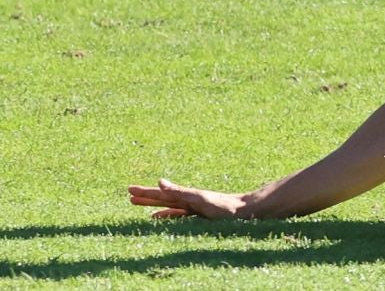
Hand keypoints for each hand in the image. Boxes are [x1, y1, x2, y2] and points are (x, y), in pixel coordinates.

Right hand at [127, 179, 250, 220]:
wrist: (242, 211)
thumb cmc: (222, 206)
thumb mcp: (198, 198)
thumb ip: (179, 191)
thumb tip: (159, 181)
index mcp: (185, 195)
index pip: (160, 193)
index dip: (144, 192)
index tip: (129, 189)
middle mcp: (186, 199)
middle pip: (161, 198)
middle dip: (145, 197)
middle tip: (128, 195)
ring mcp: (191, 206)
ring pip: (166, 205)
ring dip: (152, 205)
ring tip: (137, 203)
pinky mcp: (197, 214)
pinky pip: (176, 215)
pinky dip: (165, 215)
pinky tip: (157, 218)